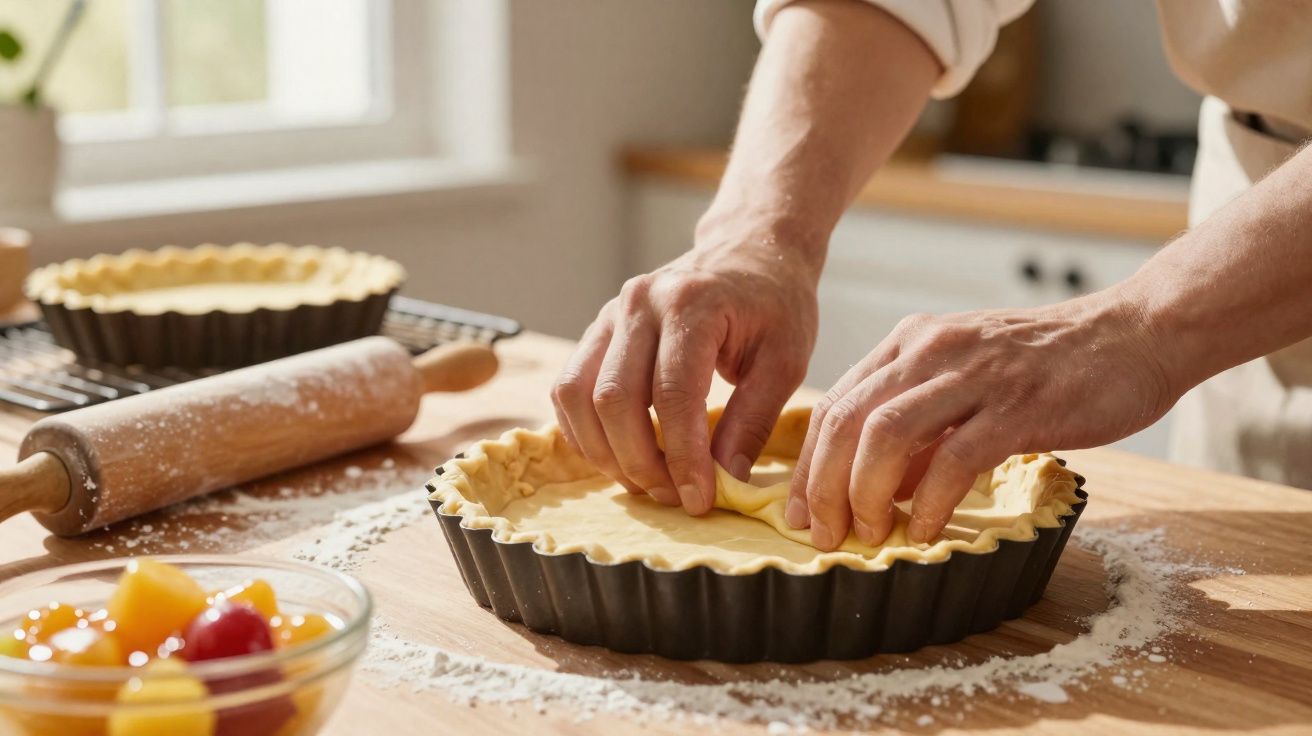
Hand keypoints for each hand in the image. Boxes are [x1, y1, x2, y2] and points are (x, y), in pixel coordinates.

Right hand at [551, 227, 820, 514]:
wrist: (749, 251)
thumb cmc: (774, 304)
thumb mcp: (785, 359)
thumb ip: (753, 420)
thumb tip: (724, 480)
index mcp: (693, 303)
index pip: (673, 394)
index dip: (682, 456)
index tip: (699, 500)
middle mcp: (641, 303)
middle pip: (614, 399)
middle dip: (639, 461)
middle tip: (672, 497)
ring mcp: (611, 313)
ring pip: (577, 395)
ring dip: (605, 452)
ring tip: (645, 481)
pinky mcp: (598, 329)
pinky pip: (568, 388)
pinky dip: (584, 431)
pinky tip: (619, 455)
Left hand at [787, 293, 1174, 549]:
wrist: (1135, 332)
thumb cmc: (1048, 366)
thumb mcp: (966, 382)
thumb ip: (922, 428)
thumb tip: (881, 489)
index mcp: (911, 343)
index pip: (835, 405)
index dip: (808, 465)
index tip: (801, 514)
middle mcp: (932, 351)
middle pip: (847, 421)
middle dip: (824, 487)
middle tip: (825, 537)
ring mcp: (974, 375)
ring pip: (886, 434)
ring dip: (866, 494)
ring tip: (871, 536)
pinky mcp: (1019, 404)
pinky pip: (955, 457)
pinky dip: (931, 501)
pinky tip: (926, 531)